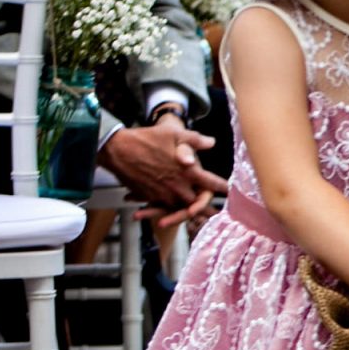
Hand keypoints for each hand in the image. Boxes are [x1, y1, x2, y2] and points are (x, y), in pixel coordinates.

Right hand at [99, 112, 226, 231]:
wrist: (117, 149)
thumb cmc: (146, 139)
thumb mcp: (174, 134)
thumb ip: (195, 140)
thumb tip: (212, 143)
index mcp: (187, 172)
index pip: (211, 184)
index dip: (224, 187)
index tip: (231, 191)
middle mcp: (177, 186)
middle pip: (197, 202)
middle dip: (206, 205)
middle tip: (217, 211)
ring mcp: (161, 194)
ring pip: (180, 207)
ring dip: (188, 210)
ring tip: (197, 215)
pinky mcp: (148, 197)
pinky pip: (162, 206)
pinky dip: (167, 209)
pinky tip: (171, 209)